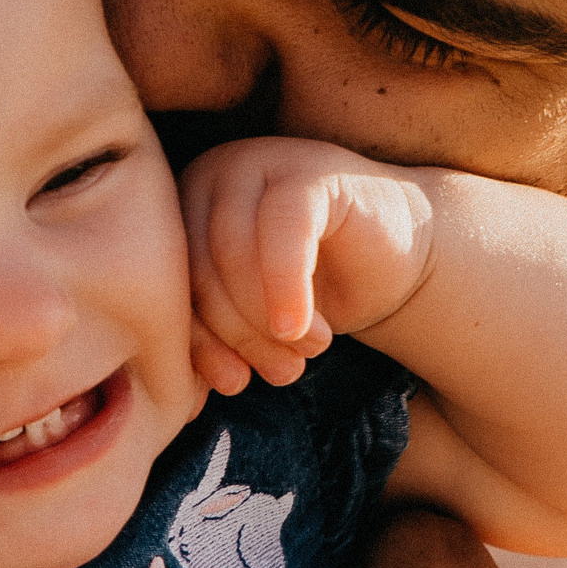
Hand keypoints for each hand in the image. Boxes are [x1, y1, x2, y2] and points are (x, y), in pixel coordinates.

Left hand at [178, 136, 435, 393]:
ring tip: (306, 352)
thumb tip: (186, 403)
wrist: (393, 259)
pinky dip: (288, 287)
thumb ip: (215, 346)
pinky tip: (302, 328)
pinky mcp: (309, 170)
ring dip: (266, 321)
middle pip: (200, 271)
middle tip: (283, 374)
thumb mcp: (252, 324)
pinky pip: (285, 230)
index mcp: (182, 211)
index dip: (199, 344)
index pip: (173, 286)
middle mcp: (210, 178)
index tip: (233, 386)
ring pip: (235, 253)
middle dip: (238, 336)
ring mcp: (258, 164)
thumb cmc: (314, 292)